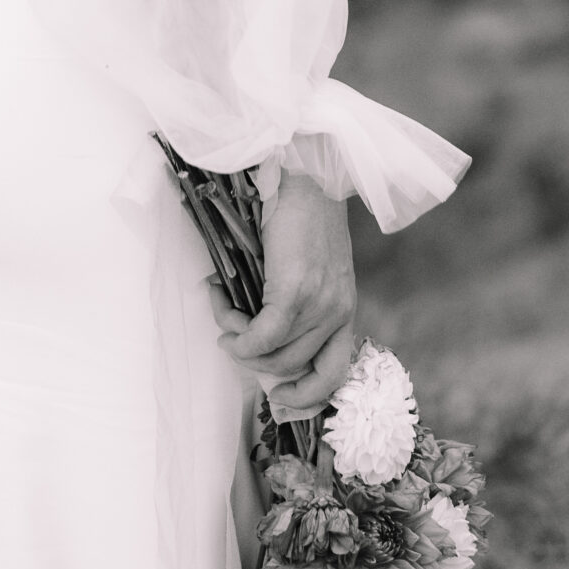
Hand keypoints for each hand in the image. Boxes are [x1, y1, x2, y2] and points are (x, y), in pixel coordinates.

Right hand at [208, 170, 356, 419]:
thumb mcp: (311, 265)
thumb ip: (297, 301)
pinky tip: (225, 321)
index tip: (279, 395)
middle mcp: (338, 312)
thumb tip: (260, 335)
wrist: (305, 173)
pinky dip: (238, 337)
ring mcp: (320, 304)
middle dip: (255, 360)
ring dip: (239, 343)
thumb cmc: (301, 212)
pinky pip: (262, 337)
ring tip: (223, 313)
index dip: (307, 395)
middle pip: (293, 368)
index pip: (335, 373)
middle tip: (231, 331)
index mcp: (344, 308)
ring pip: (273, 356)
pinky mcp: (296, 291)